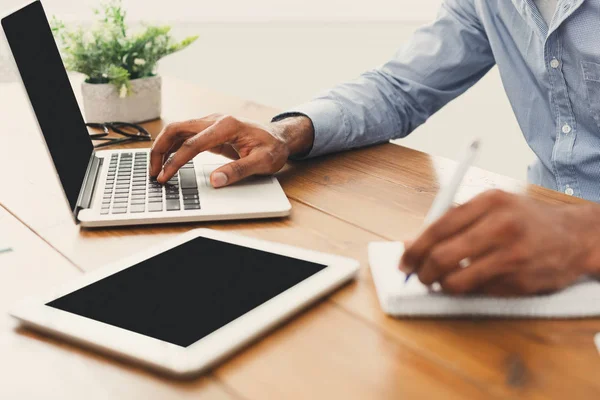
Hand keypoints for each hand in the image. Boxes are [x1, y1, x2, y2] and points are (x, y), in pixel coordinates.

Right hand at [149, 114, 313, 186]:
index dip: (175, 162)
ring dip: (163, 147)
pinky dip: (172, 146)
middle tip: (153, 172)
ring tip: (156, 169)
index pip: (192, 144)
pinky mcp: (210, 130)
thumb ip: (239, 171)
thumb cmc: (273, 148)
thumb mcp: (262, 162)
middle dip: (160, 150)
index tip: (165, 177)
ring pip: (177, 130)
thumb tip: (215, 181)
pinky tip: (168, 160)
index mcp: (226, 126)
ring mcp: (211, 123)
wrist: (280, 137)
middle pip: (176, 129)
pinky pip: (185, 135)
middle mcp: (215, 120)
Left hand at [400, 190, 599, 295]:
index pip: (438, 227)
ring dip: (441, 285)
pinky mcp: (520, 280)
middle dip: (422, 272)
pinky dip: (468, 290)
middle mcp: (501, 226)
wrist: (575, 237)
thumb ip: (451, 222)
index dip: (415, 248)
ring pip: (457, 280)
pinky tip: (473, 281)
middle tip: (419, 277)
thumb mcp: (491, 208)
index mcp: (489, 201)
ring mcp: (512, 255)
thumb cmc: (524, 220)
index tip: (404, 261)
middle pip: (442, 256)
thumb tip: (409, 243)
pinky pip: (478, 291)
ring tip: (442, 281)